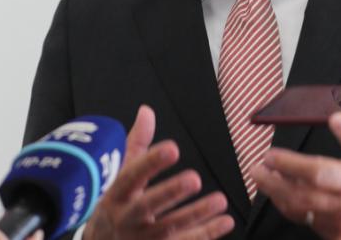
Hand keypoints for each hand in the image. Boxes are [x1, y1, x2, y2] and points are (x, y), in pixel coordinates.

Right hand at [83, 105, 233, 239]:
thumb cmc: (116, 206)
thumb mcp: (120, 175)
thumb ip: (137, 144)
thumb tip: (147, 112)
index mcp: (117, 194)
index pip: (131, 176)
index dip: (151, 162)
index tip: (172, 149)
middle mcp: (127, 218)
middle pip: (148, 205)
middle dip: (170, 192)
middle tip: (194, 179)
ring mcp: (142, 239)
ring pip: (170, 228)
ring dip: (196, 215)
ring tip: (219, 200)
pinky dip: (206, 233)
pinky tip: (224, 221)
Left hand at [251, 149, 340, 238]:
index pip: (315, 172)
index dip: (288, 164)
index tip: (270, 156)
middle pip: (297, 196)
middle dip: (271, 182)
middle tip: (257, 168)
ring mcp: (337, 225)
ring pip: (297, 211)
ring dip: (276, 194)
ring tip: (263, 178)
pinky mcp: (334, 237)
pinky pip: (306, 222)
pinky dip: (291, 207)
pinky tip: (281, 195)